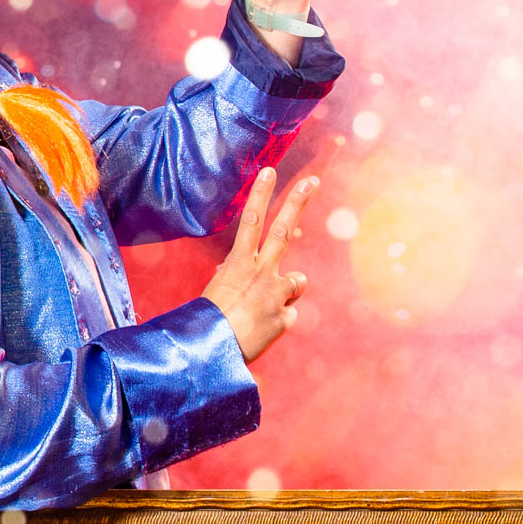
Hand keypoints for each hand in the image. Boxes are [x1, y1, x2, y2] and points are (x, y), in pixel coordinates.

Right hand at [203, 166, 313, 362]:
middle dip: (297, 202)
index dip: (261, 194)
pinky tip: (262, 328)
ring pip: (298, 280)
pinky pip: (289, 312)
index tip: (269, 171)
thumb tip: (236, 266)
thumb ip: (234, 273)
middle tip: (313, 180)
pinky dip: (278, 319)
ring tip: (264, 308)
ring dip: (287, 290)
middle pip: (284, 230)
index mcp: (239, 263)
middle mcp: (262, 271)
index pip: (251, 220)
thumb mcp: (217, 289)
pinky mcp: (286, 316)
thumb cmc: (209, 319)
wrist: (213, 353)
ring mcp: (277, 293)